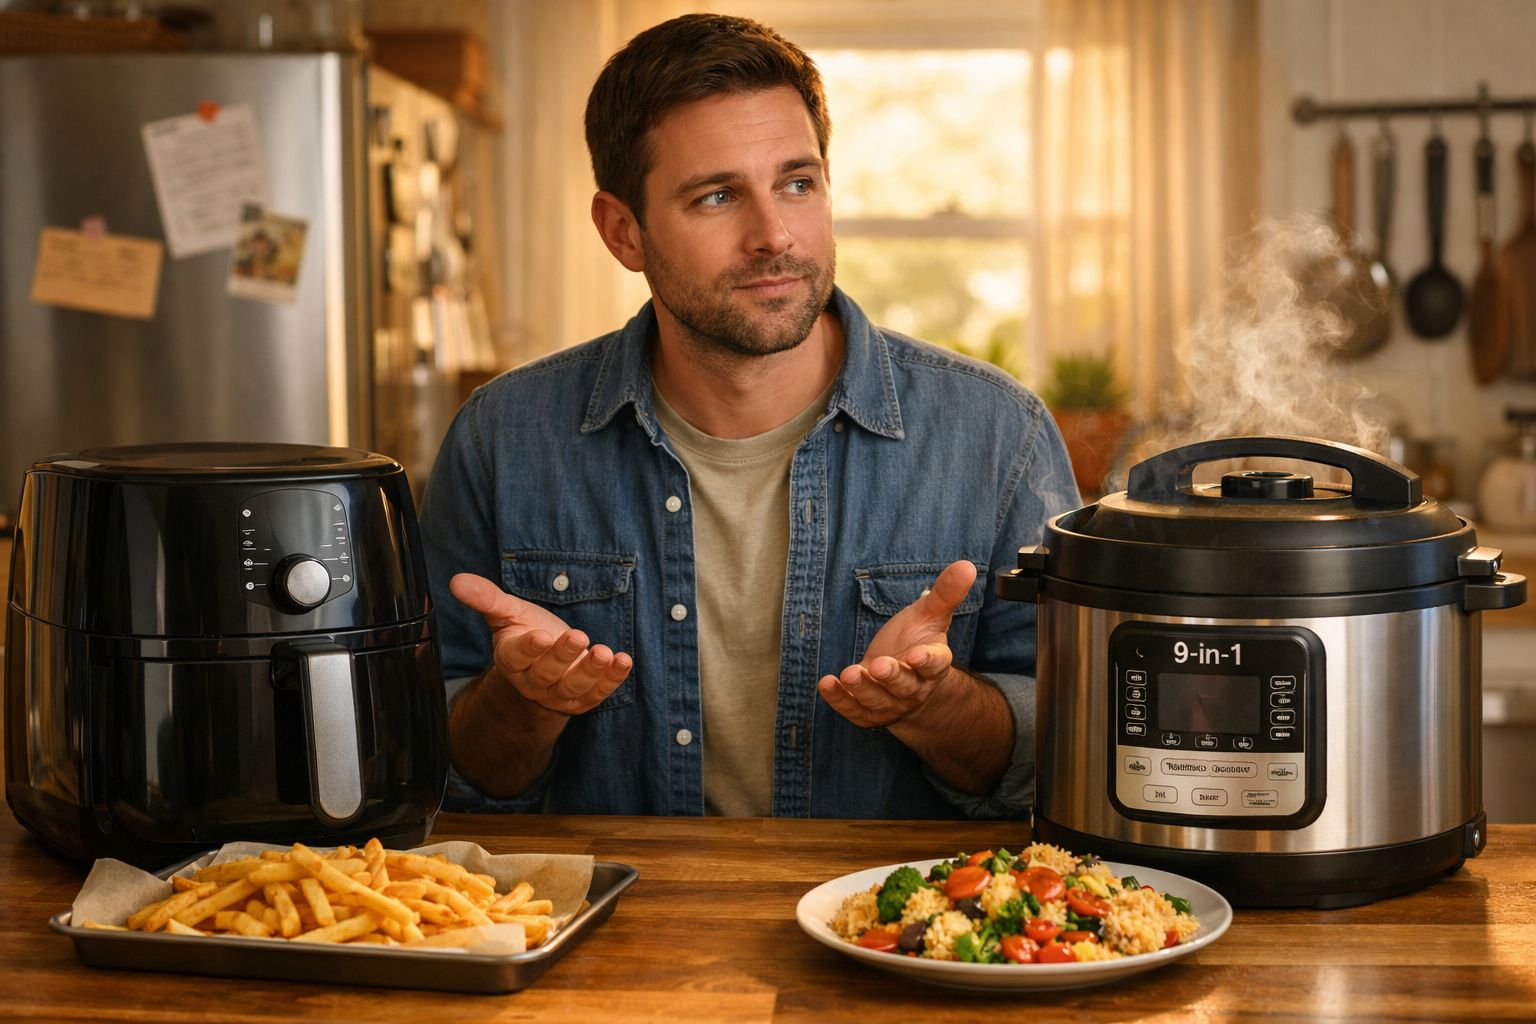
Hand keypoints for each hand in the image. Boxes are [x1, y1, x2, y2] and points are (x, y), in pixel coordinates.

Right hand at [449, 572, 632, 716]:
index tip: (541, 636)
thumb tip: (456, 580)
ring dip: (591, 671)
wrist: (543, 663)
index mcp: (511, 659)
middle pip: (546, 673)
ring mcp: (558, 694)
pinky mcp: (581, 700)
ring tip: (605, 652)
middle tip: (579, 636)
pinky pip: (597, 694)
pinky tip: (623, 661)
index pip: (517, 656)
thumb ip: (485, 598)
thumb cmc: (524, 631)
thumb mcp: (506, 612)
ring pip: (573, 688)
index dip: (529, 648)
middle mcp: (533, 681)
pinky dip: (612, 680)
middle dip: (563, 656)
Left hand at [817, 560, 976, 728]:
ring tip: (848, 674)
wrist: (903, 678)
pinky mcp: (868, 712)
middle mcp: (914, 688)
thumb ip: (946, 593)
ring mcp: (891, 704)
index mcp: (934, 665)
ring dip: (862, 689)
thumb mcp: (930, 615)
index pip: (934, 665)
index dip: (927, 661)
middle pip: (904, 685)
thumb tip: (967, 566)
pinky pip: (853, 710)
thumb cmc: (916, 641)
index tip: (916, 655)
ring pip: (877, 700)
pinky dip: (839, 700)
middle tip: (879, 665)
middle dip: (891, 676)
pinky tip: (827, 684)